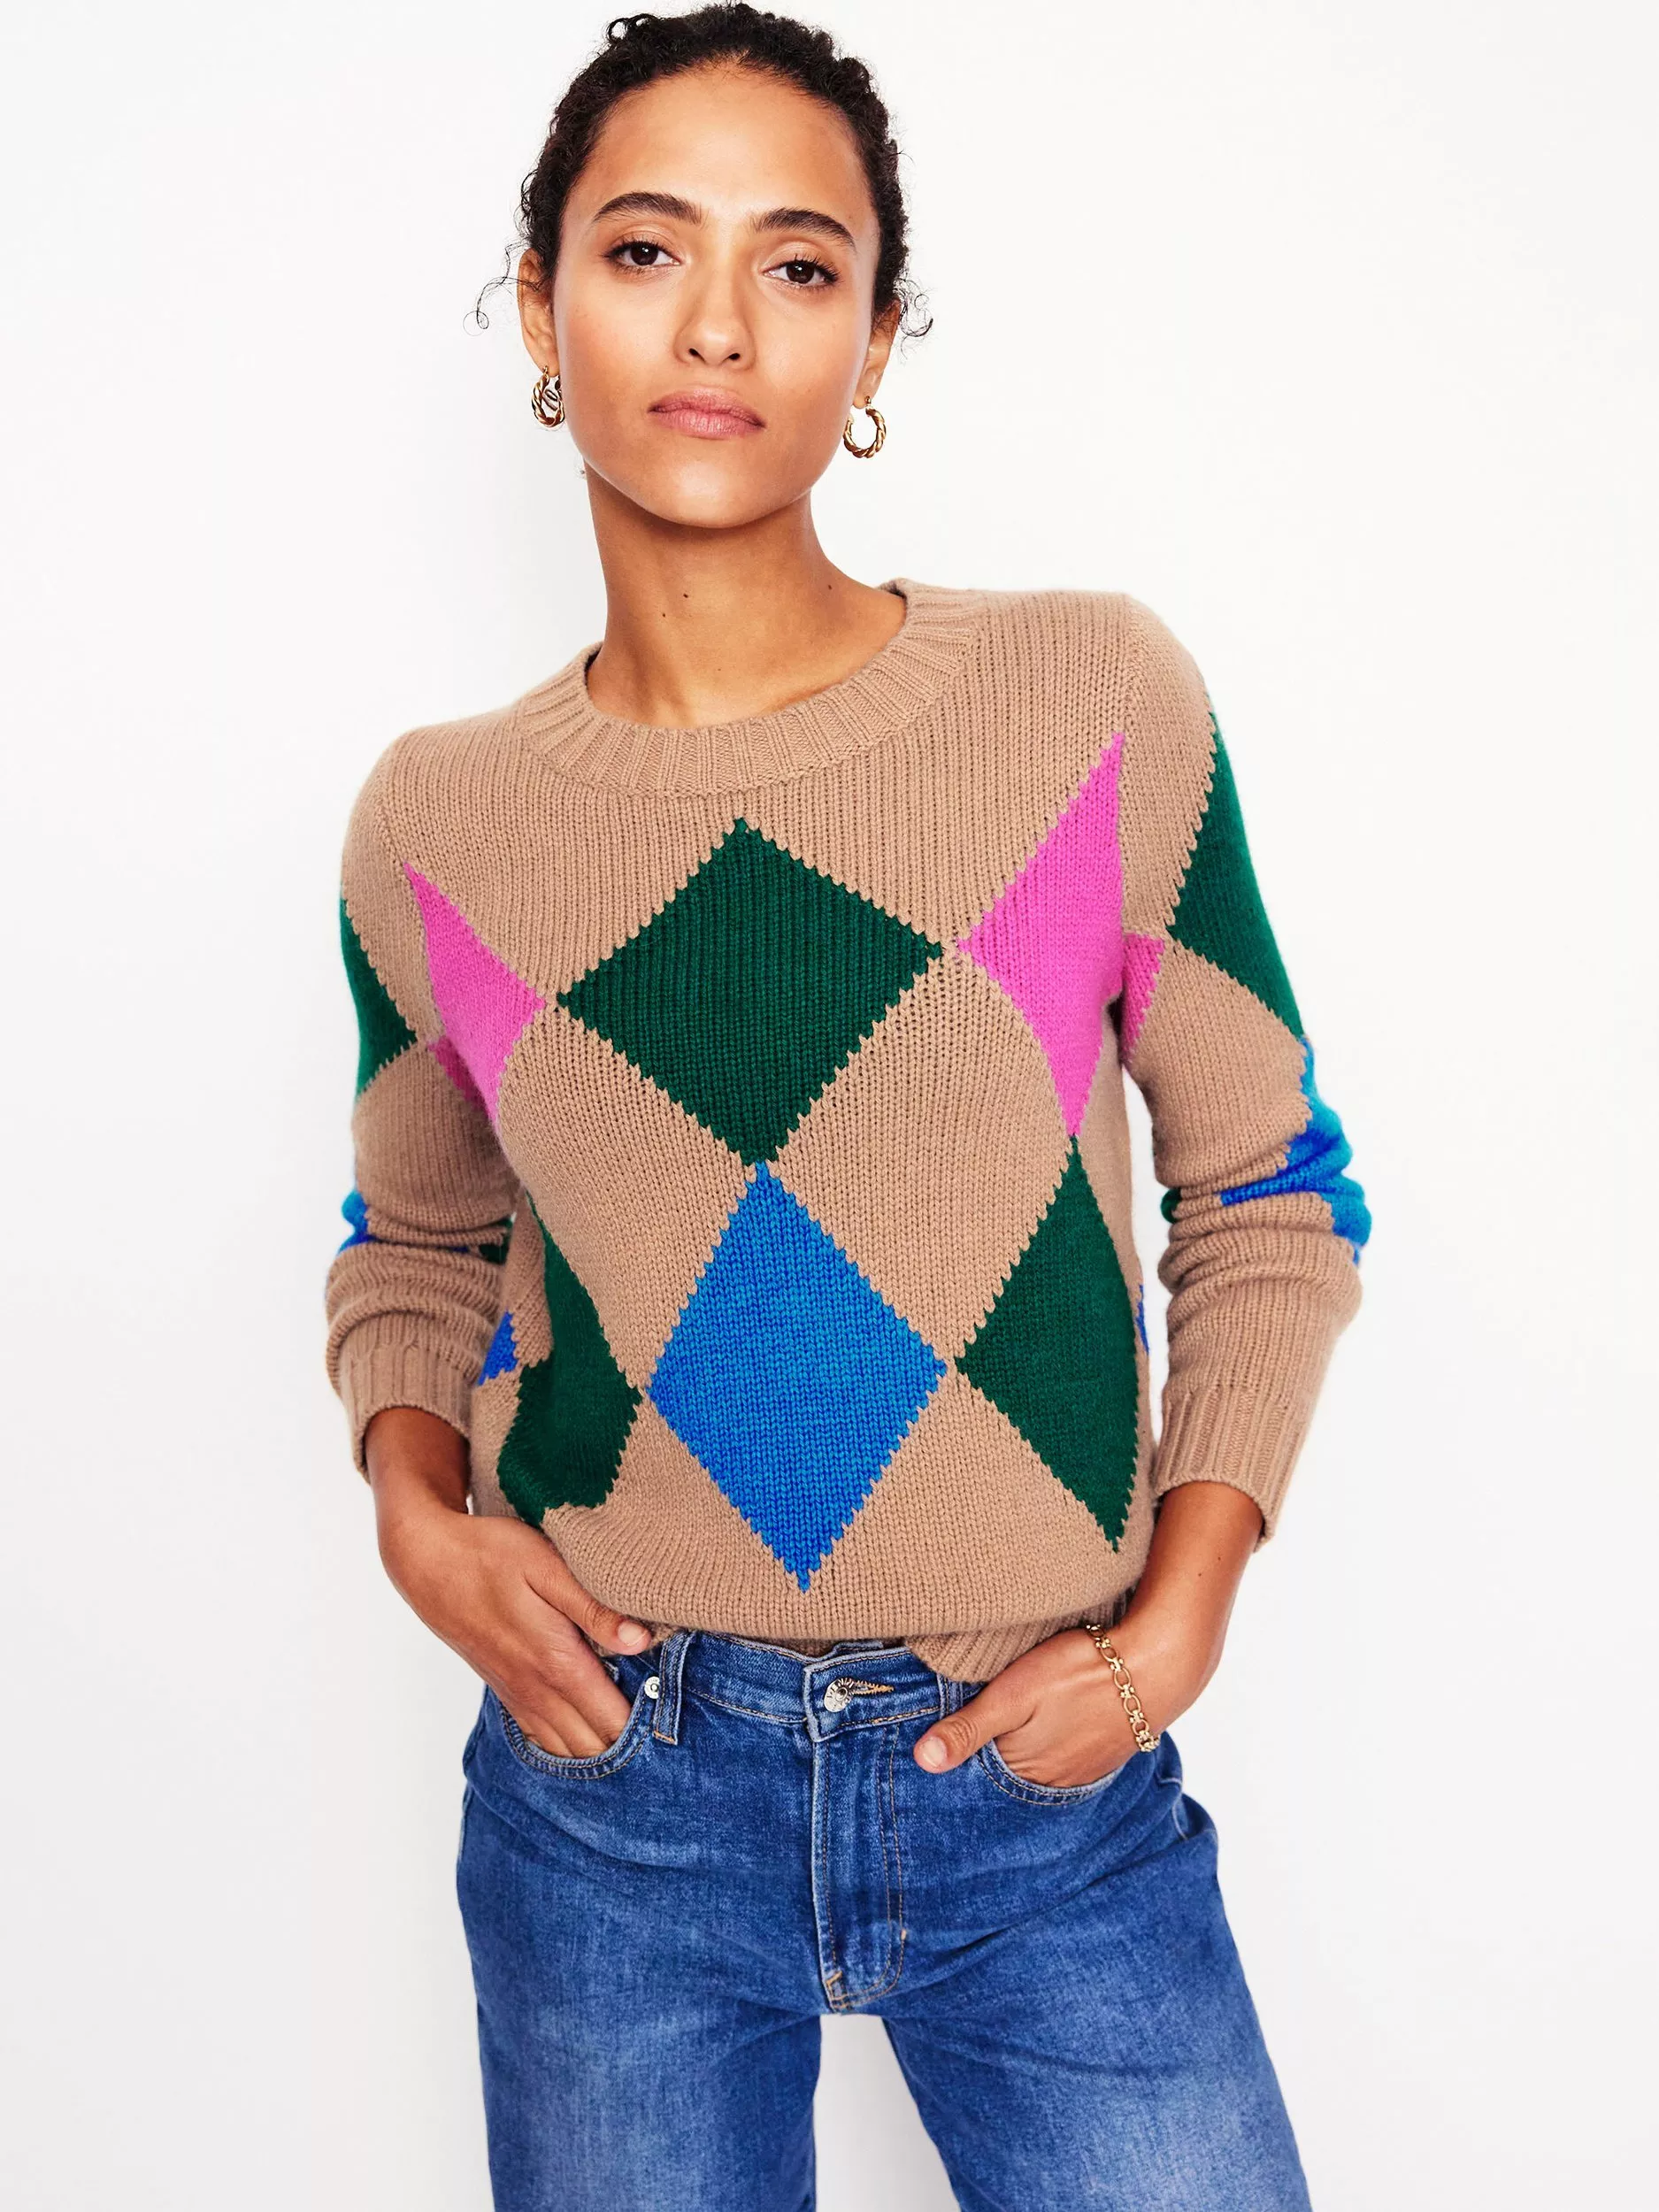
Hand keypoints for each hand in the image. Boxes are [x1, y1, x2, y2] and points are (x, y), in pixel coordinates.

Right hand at [366, 1407, 651, 1757]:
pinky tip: (592, 1734)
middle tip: (669, 1731)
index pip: (614, 1722)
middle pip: (595, 1746)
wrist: (428, 1563)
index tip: (679, 1725)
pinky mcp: (506, 1689)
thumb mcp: (548, 1567)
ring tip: (640, 1737)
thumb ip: (595, 1608)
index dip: (650, 1731)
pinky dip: (572, 1745)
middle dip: (633, 1747)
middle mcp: (537, 1689)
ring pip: (568, 1750)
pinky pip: (543, 1738)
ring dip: (602, 1749)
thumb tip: (642, 1642)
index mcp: (556, 1662)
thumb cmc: (491, 1555)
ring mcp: (519, 1694)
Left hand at [912, 1611, 1207, 1787]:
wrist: (1157, 1664)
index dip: (960, 1753)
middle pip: (1008, 1772)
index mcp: (1025, 1769)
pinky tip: (1048, 1725)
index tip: (937, 1740)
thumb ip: (969, 1728)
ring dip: (1021, 1749)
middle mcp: (1054, 1781)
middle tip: (973, 1727)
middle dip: (988, 1756)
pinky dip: (1050, 1744)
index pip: (977, 1774)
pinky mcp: (1105, 1753)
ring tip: (1008, 1727)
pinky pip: (1066, 1757)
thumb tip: (923, 1762)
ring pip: (1037, 1764)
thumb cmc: (1080, 1672)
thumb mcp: (1014, 1694)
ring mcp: (1084, 1770)